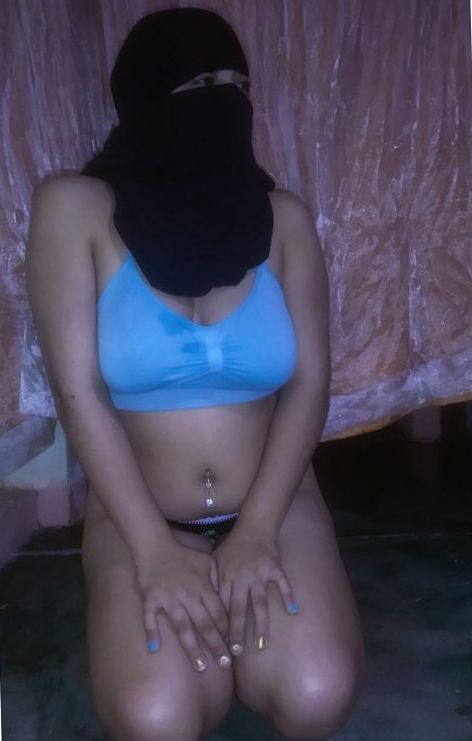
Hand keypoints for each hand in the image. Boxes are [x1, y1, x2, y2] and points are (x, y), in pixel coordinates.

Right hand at [134, 540, 231, 672]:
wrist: (155, 545)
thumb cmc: (183, 554)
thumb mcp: (206, 561)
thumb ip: (218, 577)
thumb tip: (229, 594)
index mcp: (203, 587)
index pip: (218, 612)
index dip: (226, 631)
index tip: (233, 648)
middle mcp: (188, 595)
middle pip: (204, 624)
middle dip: (215, 645)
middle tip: (224, 665)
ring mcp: (168, 599)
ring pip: (182, 626)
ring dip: (191, 647)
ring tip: (200, 666)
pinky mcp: (150, 599)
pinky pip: (150, 617)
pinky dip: (151, 631)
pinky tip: (154, 649)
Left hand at [213, 528, 297, 654]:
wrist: (253, 528)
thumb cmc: (233, 547)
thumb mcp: (216, 562)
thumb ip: (212, 582)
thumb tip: (203, 606)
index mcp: (226, 578)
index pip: (221, 606)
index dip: (220, 626)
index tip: (219, 644)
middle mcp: (241, 578)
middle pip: (239, 609)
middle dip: (237, 631)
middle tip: (236, 652)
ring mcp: (259, 574)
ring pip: (260, 602)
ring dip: (261, 624)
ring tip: (262, 645)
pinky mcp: (274, 568)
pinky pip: (282, 583)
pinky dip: (288, 595)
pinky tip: (293, 611)